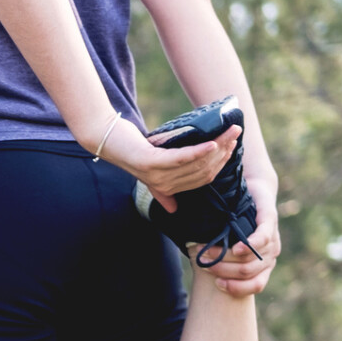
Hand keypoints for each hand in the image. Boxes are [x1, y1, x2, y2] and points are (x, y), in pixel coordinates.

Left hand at [98, 121, 242, 212]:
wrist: (105, 138)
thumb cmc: (131, 149)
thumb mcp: (150, 171)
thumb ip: (162, 191)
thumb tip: (174, 210)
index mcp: (168, 188)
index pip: (204, 178)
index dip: (221, 162)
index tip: (233, 144)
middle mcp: (163, 185)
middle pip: (203, 171)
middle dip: (224, 152)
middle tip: (235, 133)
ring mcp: (156, 175)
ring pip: (196, 164)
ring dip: (217, 147)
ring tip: (229, 131)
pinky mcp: (150, 162)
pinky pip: (180, 159)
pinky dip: (198, 152)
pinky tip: (211, 143)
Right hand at [204, 174, 281, 296]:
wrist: (256, 192)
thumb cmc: (239, 224)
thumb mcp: (231, 247)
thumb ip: (225, 261)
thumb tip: (203, 273)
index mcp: (264, 267)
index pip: (256, 285)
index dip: (236, 288)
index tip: (217, 284)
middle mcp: (270, 256)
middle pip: (247, 271)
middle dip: (222, 270)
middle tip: (203, 262)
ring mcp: (272, 239)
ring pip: (251, 257)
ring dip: (226, 257)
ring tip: (206, 251)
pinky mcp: (270, 220)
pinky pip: (263, 238)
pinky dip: (249, 245)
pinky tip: (237, 247)